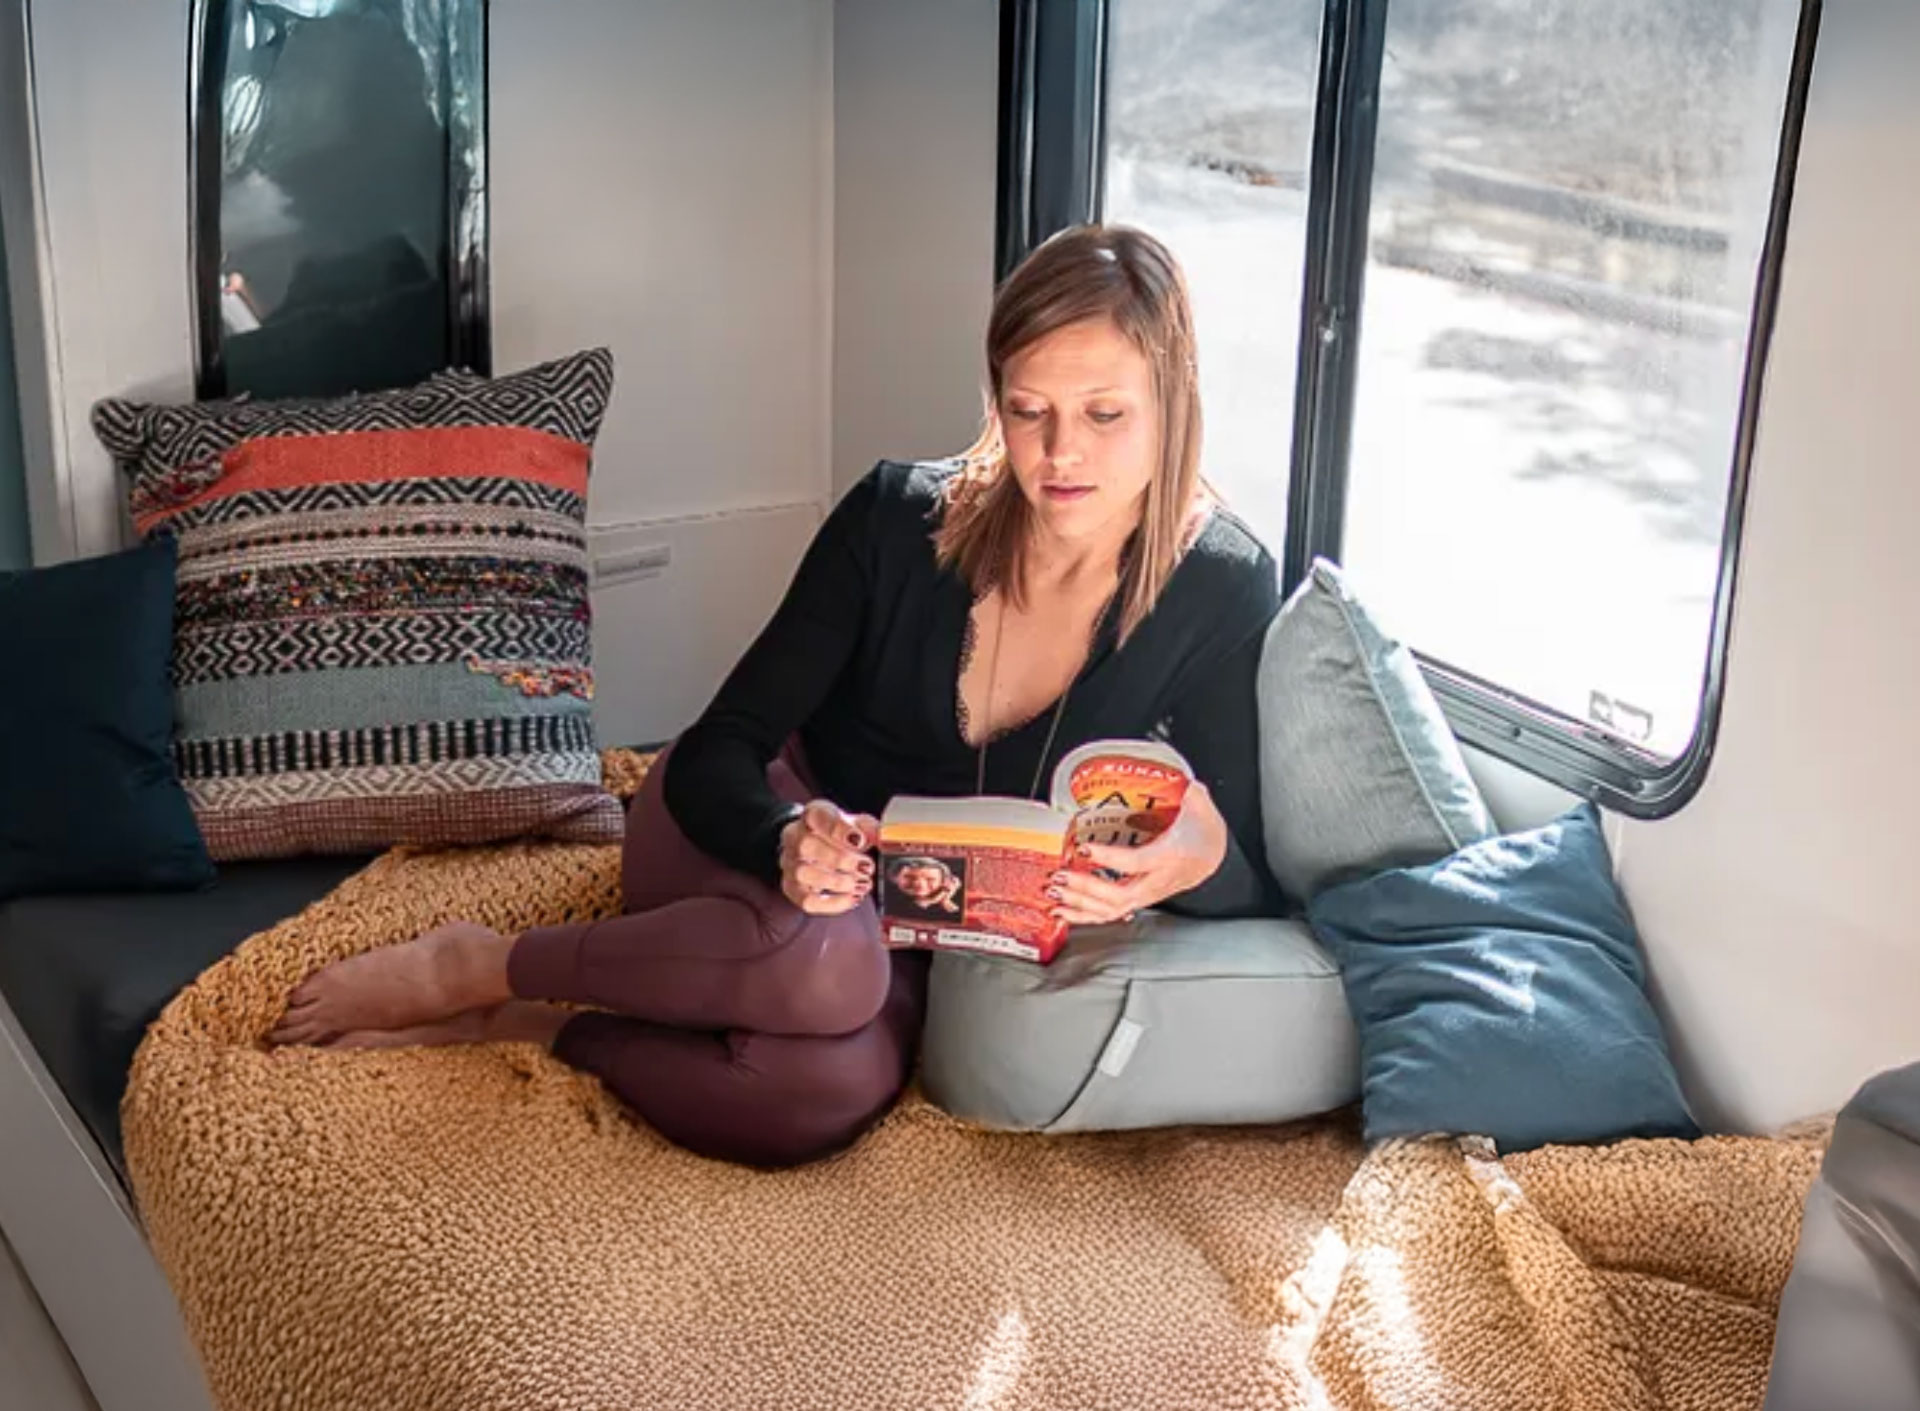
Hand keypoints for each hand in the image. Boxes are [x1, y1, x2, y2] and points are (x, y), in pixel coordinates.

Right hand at [779, 799, 880, 915]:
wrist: (817, 848)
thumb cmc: (838, 836)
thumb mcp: (856, 825)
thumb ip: (870, 830)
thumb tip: (883, 838)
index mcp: (812, 815)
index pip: (816, 815)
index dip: (838, 829)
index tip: (860, 840)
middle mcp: (794, 837)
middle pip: (806, 845)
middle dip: (840, 859)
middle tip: (866, 867)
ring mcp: (790, 864)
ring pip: (803, 873)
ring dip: (837, 882)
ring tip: (861, 884)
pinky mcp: (792, 888)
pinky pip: (807, 900)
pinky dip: (832, 903)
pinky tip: (852, 898)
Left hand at [1048, 782, 1229, 926]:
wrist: (1213, 857)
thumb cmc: (1202, 834)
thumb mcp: (1201, 808)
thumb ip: (1191, 793)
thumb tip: (1184, 783)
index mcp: (1168, 857)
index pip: (1136, 862)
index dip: (1109, 858)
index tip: (1084, 849)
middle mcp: (1156, 881)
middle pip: (1119, 894)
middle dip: (1086, 888)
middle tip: (1061, 876)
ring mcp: (1146, 894)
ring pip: (1112, 909)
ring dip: (1080, 904)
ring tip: (1055, 894)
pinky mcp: (1138, 899)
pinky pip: (1110, 915)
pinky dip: (1084, 916)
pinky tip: (1065, 913)